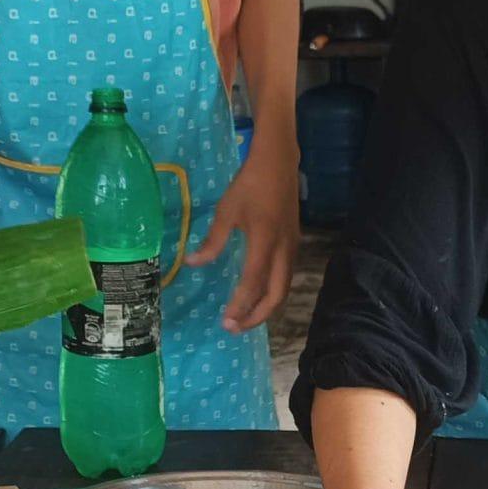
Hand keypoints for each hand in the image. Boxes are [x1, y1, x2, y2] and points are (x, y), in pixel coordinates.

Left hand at [190, 135, 297, 332]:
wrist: (279, 161)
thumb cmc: (250, 183)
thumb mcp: (227, 209)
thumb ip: (213, 240)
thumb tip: (194, 263)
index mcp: (265, 241)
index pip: (253, 283)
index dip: (240, 305)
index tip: (225, 321)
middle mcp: (283, 250)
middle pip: (276, 295)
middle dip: (256, 316)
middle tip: (234, 327)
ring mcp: (292, 248)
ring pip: (283, 289)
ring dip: (265, 308)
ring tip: (244, 317)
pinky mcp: (293, 244)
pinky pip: (285, 277)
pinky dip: (272, 293)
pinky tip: (258, 295)